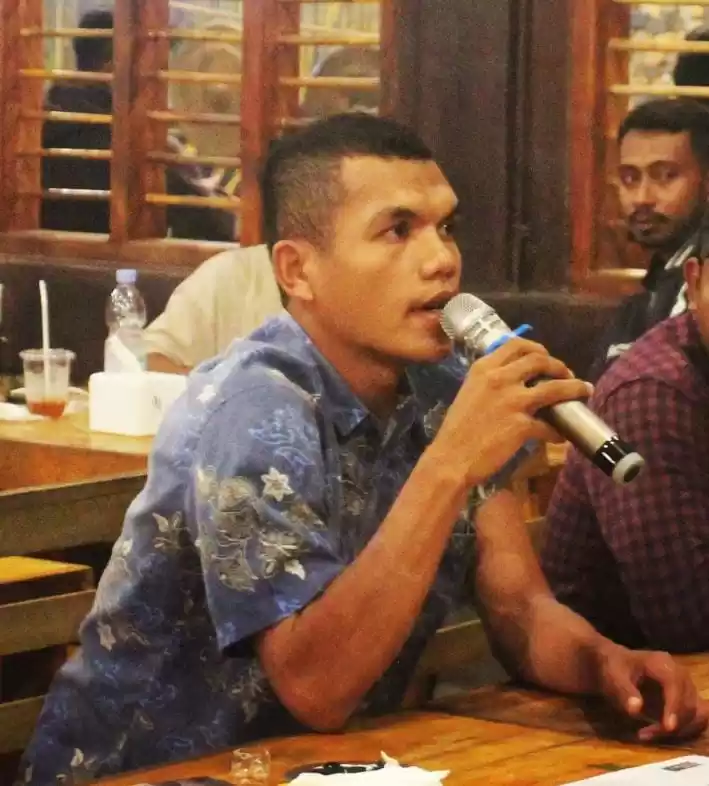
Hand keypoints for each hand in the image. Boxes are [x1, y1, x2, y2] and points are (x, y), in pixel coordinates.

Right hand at [433, 338, 591, 485]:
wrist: (451, 458)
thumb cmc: (457, 429)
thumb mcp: (469, 393)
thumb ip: (489, 381)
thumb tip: (514, 379)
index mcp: (484, 368)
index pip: (516, 345)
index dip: (537, 348)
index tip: (546, 356)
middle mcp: (499, 379)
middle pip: (540, 361)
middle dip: (559, 366)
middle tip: (567, 374)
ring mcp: (512, 401)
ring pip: (555, 388)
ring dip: (574, 388)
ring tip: (584, 391)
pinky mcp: (521, 426)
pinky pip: (549, 426)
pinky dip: (559, 431)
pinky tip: (562, 435)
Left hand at [596, 643, 708, 740]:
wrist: (615, 663)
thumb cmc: (614, 668)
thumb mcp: (613, 677)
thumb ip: (624, 692)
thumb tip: (636, 709)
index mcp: (662, 663)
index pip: (676, 685)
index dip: (674, 706)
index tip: (668, 727)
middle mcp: (679, 673)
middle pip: (688, 702)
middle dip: (673, 723)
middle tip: (646, 733)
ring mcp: (686, 686)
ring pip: (696, 713)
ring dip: (678, 728)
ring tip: (649, 733)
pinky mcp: (686, 699)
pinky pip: (695, 717)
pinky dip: (682, 728)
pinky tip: (657, 732)